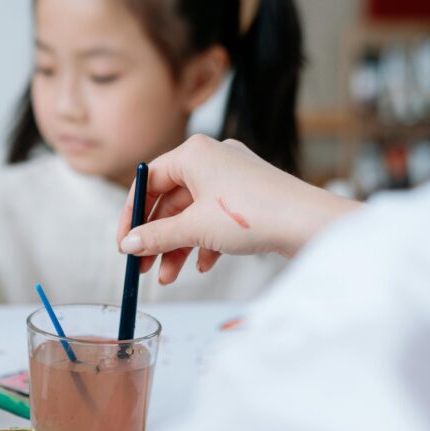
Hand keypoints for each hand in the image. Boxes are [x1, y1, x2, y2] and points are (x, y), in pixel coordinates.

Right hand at [116, 135, 359, 284]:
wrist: (306, 223)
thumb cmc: (253, 214)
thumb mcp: (194, 229)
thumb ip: (157, 236)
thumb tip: (129, 243)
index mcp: (193, 153)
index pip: (148, 181)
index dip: (132, 215)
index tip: (123, 243)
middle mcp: (211, 159)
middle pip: (170, 200)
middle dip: (156, 237)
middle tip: (142, 265)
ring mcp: (232, 177)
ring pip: (192, 214)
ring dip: (178, 246)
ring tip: (169, 277)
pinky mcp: (248, 197)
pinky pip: (215, 219)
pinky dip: (205, 242)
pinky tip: (204, 265)